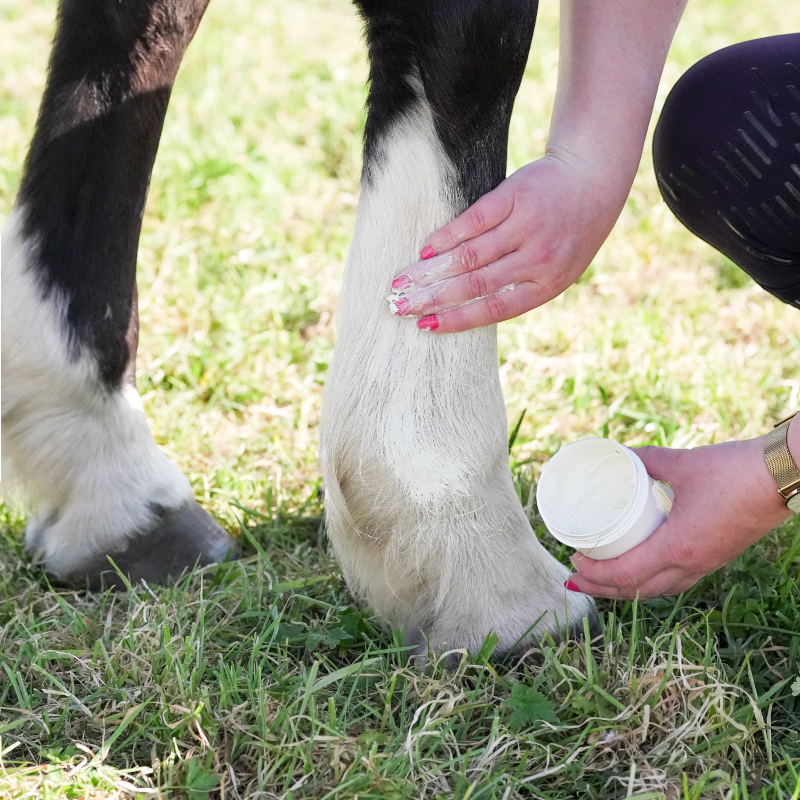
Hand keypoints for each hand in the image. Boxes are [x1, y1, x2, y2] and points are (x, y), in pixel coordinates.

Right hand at [388, 149, 627, 332]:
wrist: (592, 177)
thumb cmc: (566, 231)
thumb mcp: (555, 268)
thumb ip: (518, 285)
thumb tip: (465, 307)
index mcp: (547, 284)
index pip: (495, 308)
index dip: (458, 319)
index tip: (426, 327)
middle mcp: (538, 258)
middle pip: (475, 284)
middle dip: (433, 298)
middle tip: (401, 307)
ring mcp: (526, 227)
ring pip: (469, 255)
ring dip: (431, 270)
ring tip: (404, 281)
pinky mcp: (514, 197)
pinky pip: (474, 221)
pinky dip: (446, 236)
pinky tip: (426, 249)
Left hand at [567, 438, 791, 599]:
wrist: (783, 477)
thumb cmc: (734, 471)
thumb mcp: (681, 462)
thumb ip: (646, 458)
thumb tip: (619, 454)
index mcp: (678, 546)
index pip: (626, 575)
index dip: (595, 576)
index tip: (573, 564)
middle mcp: (692, 564)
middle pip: (638, 592)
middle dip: (602, 590)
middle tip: (575, 580)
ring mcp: (707, 564)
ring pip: (659, 591)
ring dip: (626, 590)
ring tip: (602, 581)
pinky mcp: (717, 558)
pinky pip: (677, 582)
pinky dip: (651, 583)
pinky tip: (642, 572)